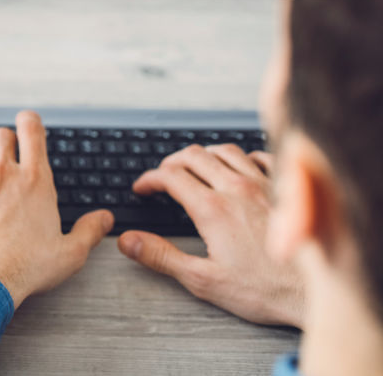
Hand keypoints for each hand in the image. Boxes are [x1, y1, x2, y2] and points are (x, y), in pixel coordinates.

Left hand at [0, 111, 112, 307]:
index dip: (30, 122)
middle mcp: (1, 175)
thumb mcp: (69, 254)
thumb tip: (105, 219)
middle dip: (4, 140)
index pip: (32, 132)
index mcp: (33, 182)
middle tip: (5, 152)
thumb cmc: (25, 269)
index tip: (28, 123)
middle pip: (0, 136)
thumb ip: (89, 231)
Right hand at [118, 144, 303, 327]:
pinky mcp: (285, 191)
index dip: (149, 179)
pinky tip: (239, 167)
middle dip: (171, 162)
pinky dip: (242, 157)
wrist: (314, 292)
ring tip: (195, 165)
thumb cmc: (265, 289)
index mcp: (212, 209)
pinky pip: (260, 157)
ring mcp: (264, 186)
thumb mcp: (203, 280)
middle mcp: (236, 189)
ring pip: (225, 151)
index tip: (143, 188)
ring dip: (204, 154)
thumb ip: (161, 257)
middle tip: (162, 175)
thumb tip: (128, 242)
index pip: (170, 176)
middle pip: (194, 155)